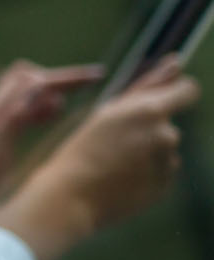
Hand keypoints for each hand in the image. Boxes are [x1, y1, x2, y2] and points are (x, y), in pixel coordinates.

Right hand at [0, 56, 198, 259]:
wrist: (72, 195)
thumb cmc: (82, 148)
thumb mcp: (108, 110)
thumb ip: (147, 87)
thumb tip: (176, 64)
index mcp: (150, 111)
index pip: (187, 90)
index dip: (177, 91)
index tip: (164, 98)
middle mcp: (166, 135)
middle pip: (168, 122)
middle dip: (148, 127)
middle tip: (115, 141)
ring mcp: (168, 163)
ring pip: (163, 147)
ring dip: (145, 150)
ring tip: (113, 161)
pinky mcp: (165, 185)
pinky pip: (160, 170)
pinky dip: (144, 171)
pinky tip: (119, 177)